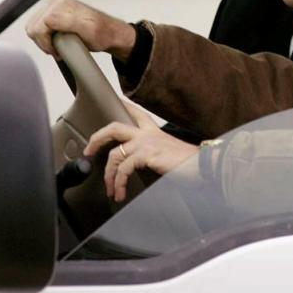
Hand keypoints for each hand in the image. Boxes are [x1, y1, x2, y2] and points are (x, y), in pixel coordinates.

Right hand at [26, 0, 135, 60]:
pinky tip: (56, 40)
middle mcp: (56, 2)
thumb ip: (67, 24)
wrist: (109, 32)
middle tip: (58, 50)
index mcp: (62, 5)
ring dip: (43, 40)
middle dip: (43, 42)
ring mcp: (54, 5)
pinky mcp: (53, 10)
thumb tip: (49, 20)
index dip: (45, 43)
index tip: (57, 51)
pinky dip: (44, 36)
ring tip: (58, 45)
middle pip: (33, 27)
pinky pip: (38, 26)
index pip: (38, 27)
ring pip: (33, 27)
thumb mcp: (87, 31)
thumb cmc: (102, 34)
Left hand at [83, 101, 199, 201]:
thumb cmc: (190, 163)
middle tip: (89, 150)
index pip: (137, 113)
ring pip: (114, 154)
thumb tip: (147, 164)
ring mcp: (145, 143)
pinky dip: (118, 183)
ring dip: (108, 175)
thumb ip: (155, 155)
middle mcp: (148, 134)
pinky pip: (123, 169)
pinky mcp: (146, 155)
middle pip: (114, 128)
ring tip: (111, 189)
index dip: (125, 106)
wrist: (203, 165)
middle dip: (97, 138)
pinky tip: (121, 192)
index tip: (117, 101)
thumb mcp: (169, 154)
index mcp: (155, 132)